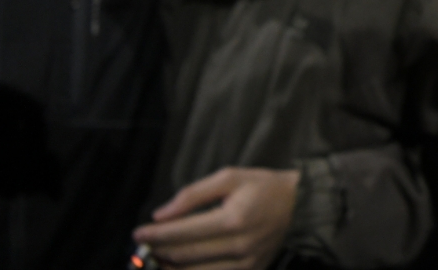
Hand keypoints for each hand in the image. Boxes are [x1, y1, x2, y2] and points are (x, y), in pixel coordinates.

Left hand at [133, 166, 298, 269]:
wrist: (300, 206)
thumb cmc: (263, 187)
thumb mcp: (230, 177)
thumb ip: (193, 194)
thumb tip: (161, 214)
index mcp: (233, 218)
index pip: (183, 232)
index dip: (156, 234)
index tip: (138, 232)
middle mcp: (239, 245)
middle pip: (185, 255)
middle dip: (158, 251)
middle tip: (143, 246)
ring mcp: (245, 264)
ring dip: (169, 267)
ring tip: (157, 257)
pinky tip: (178, 267)